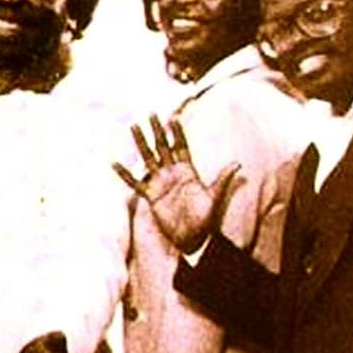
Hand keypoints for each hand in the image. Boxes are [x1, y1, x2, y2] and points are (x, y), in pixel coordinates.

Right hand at [113, 115, 239, 253]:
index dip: (178, 133)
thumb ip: (223, 179)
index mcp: (188, 172)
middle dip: (157, 131)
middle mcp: (172, 174)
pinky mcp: (151, 195)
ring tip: (134, 128)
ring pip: (148, 158)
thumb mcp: (215, 197)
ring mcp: (160, 183)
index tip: (173, 117)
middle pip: (162, 147)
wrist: (193, 238)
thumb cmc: (206, 219)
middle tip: (151, 114)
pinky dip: (125, 174)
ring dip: (141, 144)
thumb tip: (237, 163)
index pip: (181, 147)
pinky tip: (115, 163)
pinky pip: (136, 182)